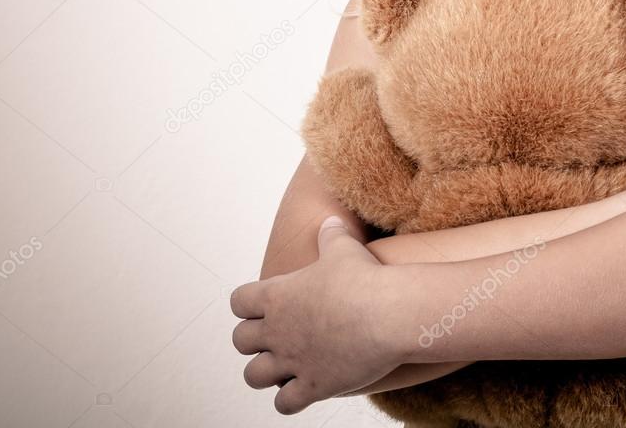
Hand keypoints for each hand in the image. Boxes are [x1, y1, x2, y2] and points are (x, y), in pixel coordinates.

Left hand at [230, 216, 403, 413]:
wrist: (388, 313)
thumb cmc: (364, 278)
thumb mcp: (343, 247)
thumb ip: (330, 235)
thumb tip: (330, 221)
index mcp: (277, 296)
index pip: (238, 302)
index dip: (248, 304)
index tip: (264, 305)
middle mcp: (277, 331)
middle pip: (240, 341)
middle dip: (252, 339)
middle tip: (274, 335)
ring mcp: (292, 361)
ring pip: (253, 376)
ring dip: (265, 371)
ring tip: (282, 365)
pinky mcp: (313, 387)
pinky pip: (284, 404)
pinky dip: (289, 399)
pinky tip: (303, 388)